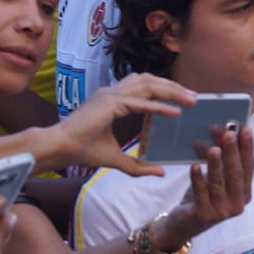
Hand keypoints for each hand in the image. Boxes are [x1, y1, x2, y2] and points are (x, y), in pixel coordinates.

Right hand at [58, 73, 196, 176]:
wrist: (58, 148)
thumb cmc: (81, 151)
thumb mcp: (116, 159)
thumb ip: (138, 166)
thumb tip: (160, 172)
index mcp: (113, 99)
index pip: (144, 87)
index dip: (164, 89)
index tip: (183, 98)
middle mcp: (112, 92)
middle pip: (149, 80)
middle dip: (173, 86)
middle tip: (194, 97)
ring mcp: (110, 94)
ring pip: (148, 85)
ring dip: (171, 91)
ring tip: (190, 100)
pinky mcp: (109, 103)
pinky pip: (140, 103)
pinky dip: (159, 106)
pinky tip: (175, 112)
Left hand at [158, 128, 253, 245]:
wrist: (184, 224)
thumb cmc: (203, 196)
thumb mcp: (215, 177)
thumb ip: (221, 159)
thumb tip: (221, 132)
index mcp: (244, 193)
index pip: (249, 167)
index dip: (248, 148)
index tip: (246, 129)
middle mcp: (237, 203)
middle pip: (236, 174)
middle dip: (233, 152)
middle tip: (229, 134)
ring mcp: (221, 211)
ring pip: (219, 183)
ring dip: (216, 165)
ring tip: (213, 149)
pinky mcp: (203, 215)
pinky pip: (201, 193)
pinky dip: (197, 179)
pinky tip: (194, 166)